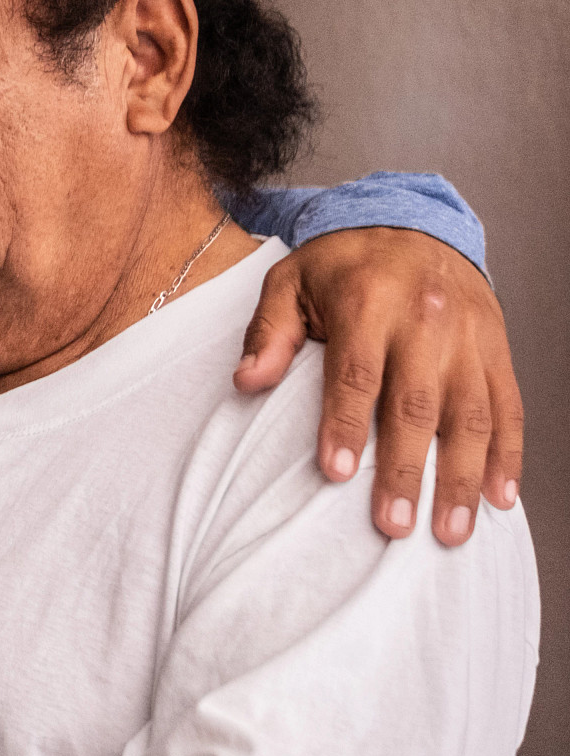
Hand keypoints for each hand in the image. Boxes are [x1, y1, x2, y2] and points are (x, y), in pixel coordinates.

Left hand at [233, 227, 521, 545]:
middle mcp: (426, 320)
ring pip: (471, 414)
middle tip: (393, 525)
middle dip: (406, 469)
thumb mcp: (290, 281)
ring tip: (449, 531)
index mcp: (368, 301)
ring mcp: (468, 337)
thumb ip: (269, 333)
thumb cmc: (342, 265)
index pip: (356, 372)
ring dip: (462, 477)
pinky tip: (499, 498)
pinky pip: (507, 406)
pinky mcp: (497, 349)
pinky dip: (508, 456)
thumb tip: (247, 382)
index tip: (333, 472)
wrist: (414, 224)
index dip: (346, 424)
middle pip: (417, 403)